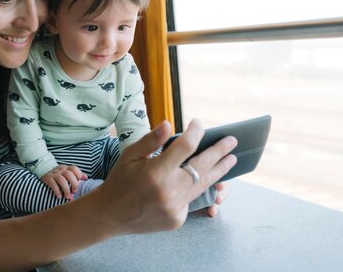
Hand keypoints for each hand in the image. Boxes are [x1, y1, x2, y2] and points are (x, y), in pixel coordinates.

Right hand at [41, 165, 87, 198]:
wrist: (43, 169)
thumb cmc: (58, 173)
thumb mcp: (66, 171)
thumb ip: (76, 174)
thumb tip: (86, 177)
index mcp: (66, 168)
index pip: (74, 168)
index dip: (78, 174)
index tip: (80, 181)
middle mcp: (60, 170)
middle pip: (69, 174)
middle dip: (73, 183)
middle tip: (74, 191)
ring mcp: (53, 174)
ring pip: (61, 180)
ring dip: (66, 189)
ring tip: (68, 197)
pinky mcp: (47, 179)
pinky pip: (53, 184)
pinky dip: (57, 191)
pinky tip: (59, 196)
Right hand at [95, 119, 237, 234]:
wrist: (110, 214)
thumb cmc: (119, 180)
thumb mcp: (129, 155)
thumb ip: (151, 140)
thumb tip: (169, 124)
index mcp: (155, 172)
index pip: (186, 147)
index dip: (196, 133)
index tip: (198, 123)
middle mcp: (169, 191)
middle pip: (202, 167)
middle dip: (219, 152)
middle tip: (232, 141)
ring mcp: (175, 208)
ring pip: (203, 185)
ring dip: (219, 171)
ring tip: (231, 159)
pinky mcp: (177, 219)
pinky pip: (192, 199)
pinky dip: (197, 187)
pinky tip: (203, 178)